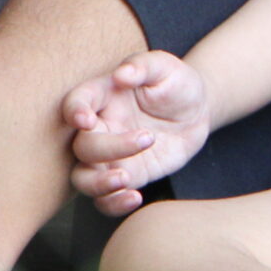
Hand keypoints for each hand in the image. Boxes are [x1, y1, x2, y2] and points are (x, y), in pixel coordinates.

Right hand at [61, 51, 212, 216]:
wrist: (196, 112)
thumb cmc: (176, 83)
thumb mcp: (166, 67)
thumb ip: (143, 66)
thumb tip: (122, 73)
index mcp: (102, 96)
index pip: (76, 103)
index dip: (74, 112)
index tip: (85, 120)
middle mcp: (99, 127)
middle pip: (82, 146)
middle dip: (108, 148)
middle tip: (147, 138)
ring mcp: (109, 156)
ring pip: (82, 178)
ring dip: (98, 184)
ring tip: (125, 180)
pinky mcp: (125, 176)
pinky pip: (105, 199)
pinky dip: (113, 204)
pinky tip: (135, 198)